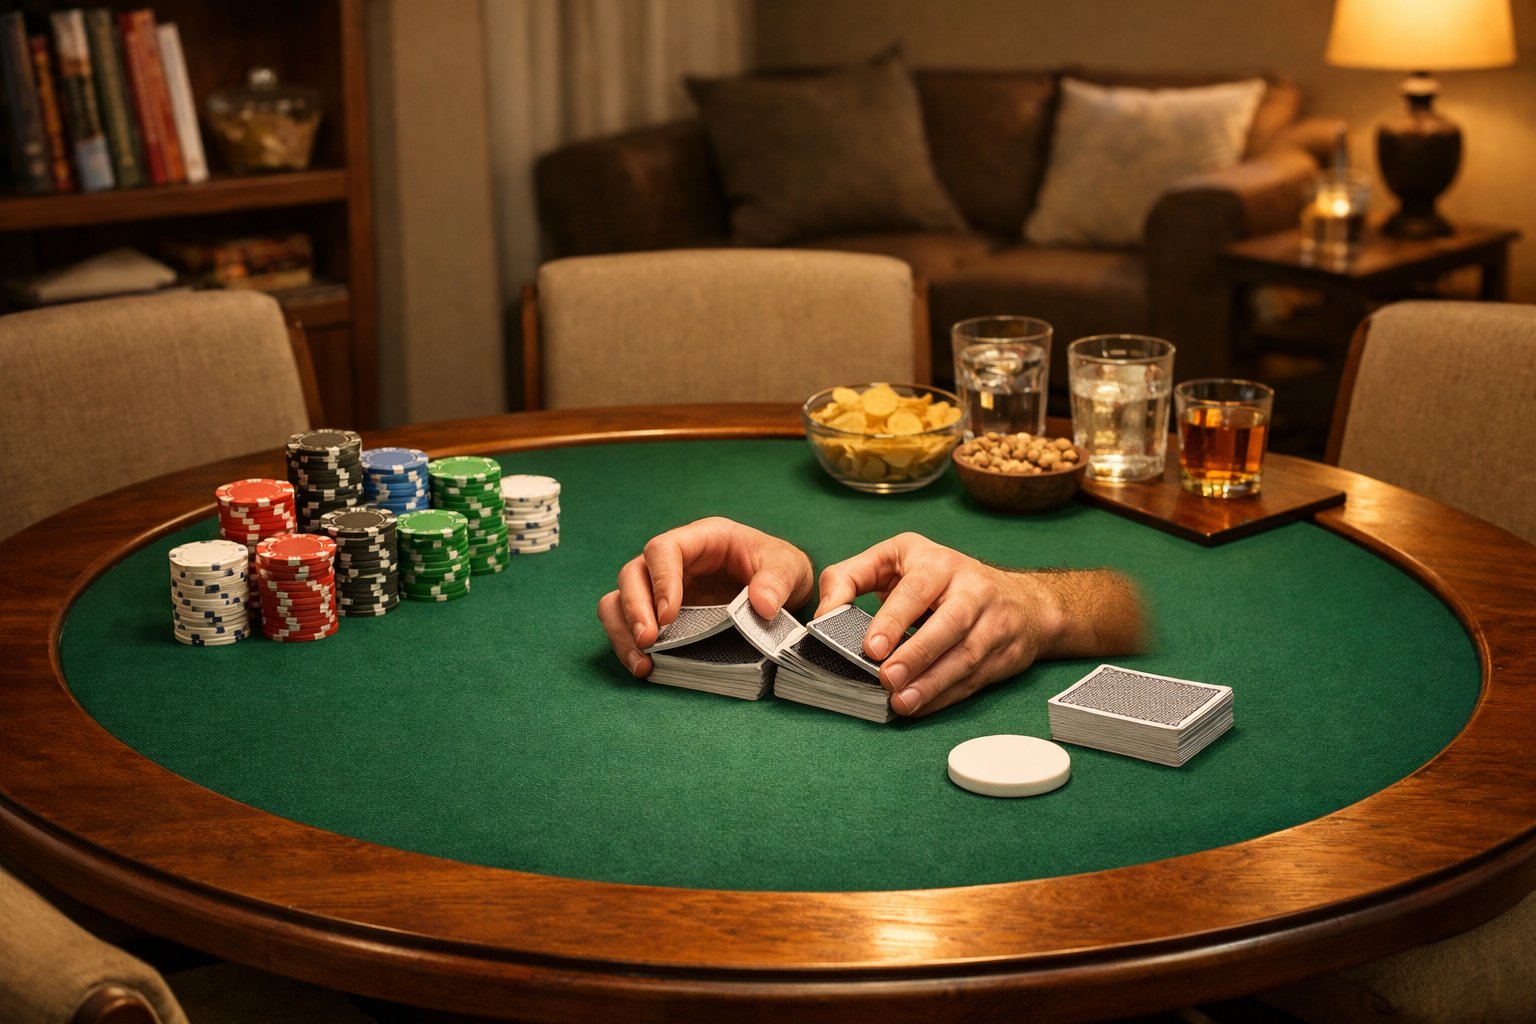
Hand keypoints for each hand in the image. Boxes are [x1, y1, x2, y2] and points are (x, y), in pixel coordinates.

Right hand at [598, 517, 812, 678]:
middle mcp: (674, 561)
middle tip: (649, 641)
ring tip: (642, 663)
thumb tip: (762, 606)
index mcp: (702, 539)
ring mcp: (662, 588)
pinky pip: (628, 625)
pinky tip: (646, 669)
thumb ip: (778, 581)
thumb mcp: (790, 568)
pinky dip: (629, 646)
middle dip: (634, 608)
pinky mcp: (660, 615)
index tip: (669, 614)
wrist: (782, 590)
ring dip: (623, 630)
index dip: (661, 579)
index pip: (663, 549)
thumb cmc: (779, 568)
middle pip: (632, 574)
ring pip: (620, 600)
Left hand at [816, 533, 1143, 716]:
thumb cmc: (942, 578)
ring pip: (965, 656)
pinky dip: (945, 696)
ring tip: (902, 702)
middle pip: (949, 624)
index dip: (894, 619)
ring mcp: (994, 622)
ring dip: (932, 684)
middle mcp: (972, 589)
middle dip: (917, 655)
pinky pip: (974, 679)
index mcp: (939, 564)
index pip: (917, 590)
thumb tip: (824, 614)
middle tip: (887, 680)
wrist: (1021, 599)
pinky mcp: (1005, 653)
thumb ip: (850, 578)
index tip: (871, 648)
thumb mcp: (895, 559)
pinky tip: (921, 706)